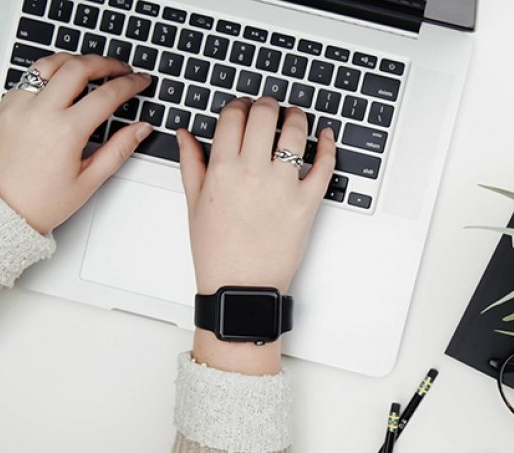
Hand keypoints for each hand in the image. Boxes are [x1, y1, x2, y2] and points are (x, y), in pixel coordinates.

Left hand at [0, 54, 153, 233]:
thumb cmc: (38, 203)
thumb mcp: (88, 181)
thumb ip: (118, 150)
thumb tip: (140, 129)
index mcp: (66, 131)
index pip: (107, 95)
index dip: (130, 84)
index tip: (140, 81)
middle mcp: (40, 112)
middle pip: (79, 67)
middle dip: (106, 63)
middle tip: (120, 68)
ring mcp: (19, 105)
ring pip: (50, 64)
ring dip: (75, 60)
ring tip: (90, 67)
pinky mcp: (4, 107)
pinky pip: (29, 78)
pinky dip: (49, 74)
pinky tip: (59, 84)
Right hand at [177, 96, 335, 374]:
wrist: (241, 287)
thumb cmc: (216, 252)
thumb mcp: (194, 204)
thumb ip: (191, 163)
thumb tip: (185, 134)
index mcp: (222, 170)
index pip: (233, 116)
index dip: (239, 105)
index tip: (242, 108)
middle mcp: (253, 172)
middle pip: (264, 114)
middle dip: (266, 104)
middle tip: (268, 108)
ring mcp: (283, 186)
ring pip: (295, 131)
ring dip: (296, 116)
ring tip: (294, 118)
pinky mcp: (307, 202)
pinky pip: (324, 165)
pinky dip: (328, 145)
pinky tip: (325, 137)